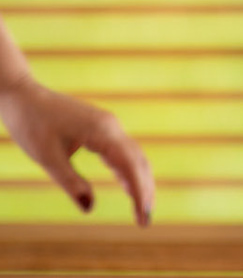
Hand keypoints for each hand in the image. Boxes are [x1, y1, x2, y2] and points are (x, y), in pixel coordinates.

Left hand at [0, 78, 152, 224]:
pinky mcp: (101, 128)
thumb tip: (89, 208)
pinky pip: (121, 151)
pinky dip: (127, 171)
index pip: (130, 166)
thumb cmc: (32, 124)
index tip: (143, 218)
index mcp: (103, 132)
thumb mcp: (47, 158)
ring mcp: (109, 126)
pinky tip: (126, 186)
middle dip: (144, 190)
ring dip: (139, 181)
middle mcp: (112, 127)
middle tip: (145, 220)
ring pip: (133, 156)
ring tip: (142, 207)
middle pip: (138, 161)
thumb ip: (70, 183)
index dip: (139, 193)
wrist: (24, 96)